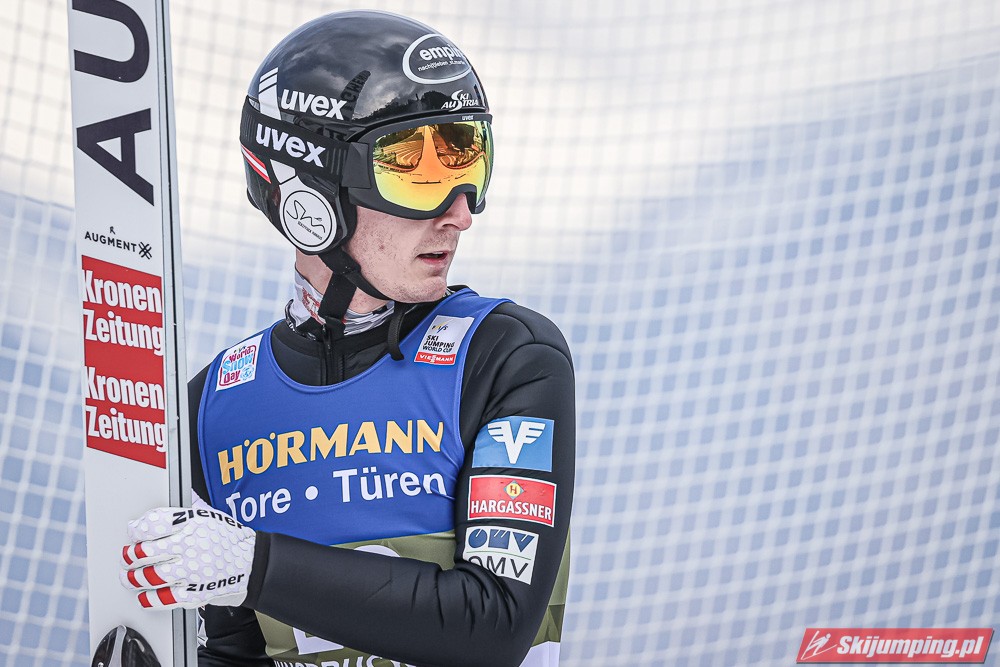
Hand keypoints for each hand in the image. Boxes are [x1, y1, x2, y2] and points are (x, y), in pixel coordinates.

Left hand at [120, 506, 255, 608]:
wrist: (255, 563)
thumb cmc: (231, 539)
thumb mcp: (209, 515)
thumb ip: (181, 513)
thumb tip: (153, 514)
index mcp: (193, 523)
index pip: (153, 524)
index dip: (136, 530)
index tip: (133, 533)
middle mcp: (190, 546)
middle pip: (146, 552)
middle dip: (130, 556)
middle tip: (127, 557)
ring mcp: (192, 570)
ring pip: (150, 576)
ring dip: (134, 579)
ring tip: (129, 578)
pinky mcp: (195, 592)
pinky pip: (164, 598)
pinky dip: (150, 599)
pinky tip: (145, 596)